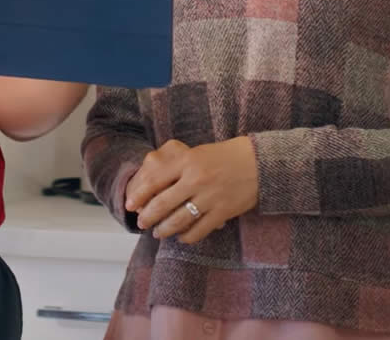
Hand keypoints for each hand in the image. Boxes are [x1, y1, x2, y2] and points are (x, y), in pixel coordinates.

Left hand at [125, 137, 258, 243]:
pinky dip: (187, 237)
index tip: (130, 205)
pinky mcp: (223, 212)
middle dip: (148, 217)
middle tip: (142, 223)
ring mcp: (210, 197)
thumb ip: (176, 167)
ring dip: (164, 230)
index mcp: (187, 161)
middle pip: (162, 204)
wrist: (259, 163)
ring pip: (178, 220)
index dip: (138, 195)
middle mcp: (196, 179)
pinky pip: (199, 230)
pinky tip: (181, 237)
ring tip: (158, 233)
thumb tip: (151, 186)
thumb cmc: (224, 156)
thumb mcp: (197, 153)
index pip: (154, 180)